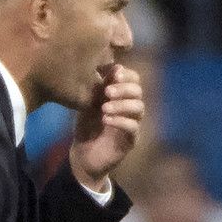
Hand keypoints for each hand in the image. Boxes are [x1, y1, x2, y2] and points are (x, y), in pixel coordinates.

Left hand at [70, 64, 143, 191]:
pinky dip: (120, 121)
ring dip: (122, 105)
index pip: (134, 79)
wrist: (83, 155)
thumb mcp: (88, 103)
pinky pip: (133, 127)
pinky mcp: (131, 140)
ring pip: (139, 108)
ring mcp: (132, 124)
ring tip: (105, 108)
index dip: (127, 75)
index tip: (114, 74)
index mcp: (121, 96)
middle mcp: (129, 108)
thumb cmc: (85, 126)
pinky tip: (106, 120)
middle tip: (108, 92)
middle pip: (138, 91)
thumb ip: (98, 87)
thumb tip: (110, 66)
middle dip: (124, 89)